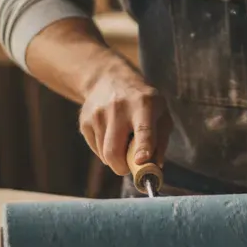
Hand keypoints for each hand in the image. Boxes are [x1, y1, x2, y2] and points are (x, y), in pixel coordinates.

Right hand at [78, 61, 171, 176]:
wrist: (110, 79)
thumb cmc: (143, 101)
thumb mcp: (161, 113)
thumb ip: (161, 141)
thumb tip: (155, 167)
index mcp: (144, 104)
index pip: (143, 130)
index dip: (142, 148)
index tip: (141, 161)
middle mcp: (119, 108)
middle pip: (114, 151)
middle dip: (123, 168)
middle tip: (131, 166)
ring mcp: (98, 114)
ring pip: (105, 155)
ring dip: (116, 158)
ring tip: (123, 140)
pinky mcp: (85, 121)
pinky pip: (96, 149)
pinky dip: (105, 150)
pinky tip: (111, 134)